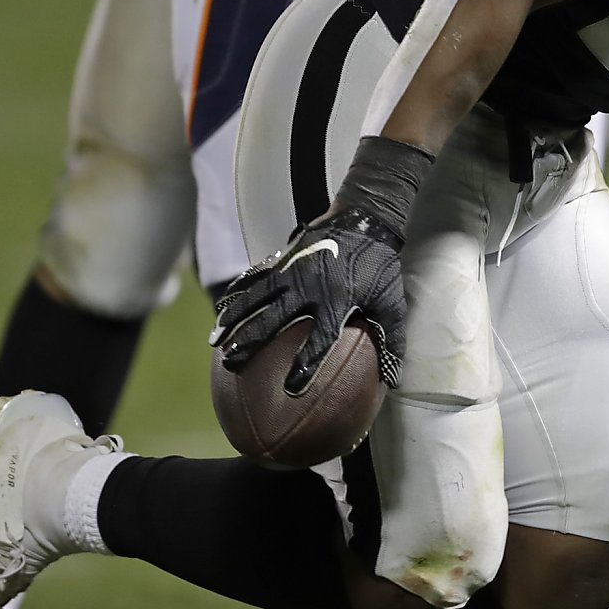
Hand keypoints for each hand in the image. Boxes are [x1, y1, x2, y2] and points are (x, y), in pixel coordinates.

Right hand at [210, 205, 408, 394]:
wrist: (364, 220)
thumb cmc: (379, 267)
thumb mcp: (392, 302)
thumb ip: (391, 339)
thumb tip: (392, 377)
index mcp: (337, 301)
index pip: (320, 339)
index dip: (305, 365)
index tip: (290, 389)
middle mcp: (309, 287)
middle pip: (273, 319)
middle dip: (250, 342)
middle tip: (233, 363)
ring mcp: (292, 270)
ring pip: (256, 298)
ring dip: (234, 318)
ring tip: (216, 340)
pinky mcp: (284, 258)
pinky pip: (255, 276)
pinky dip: (238, 292)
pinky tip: (223, 307)